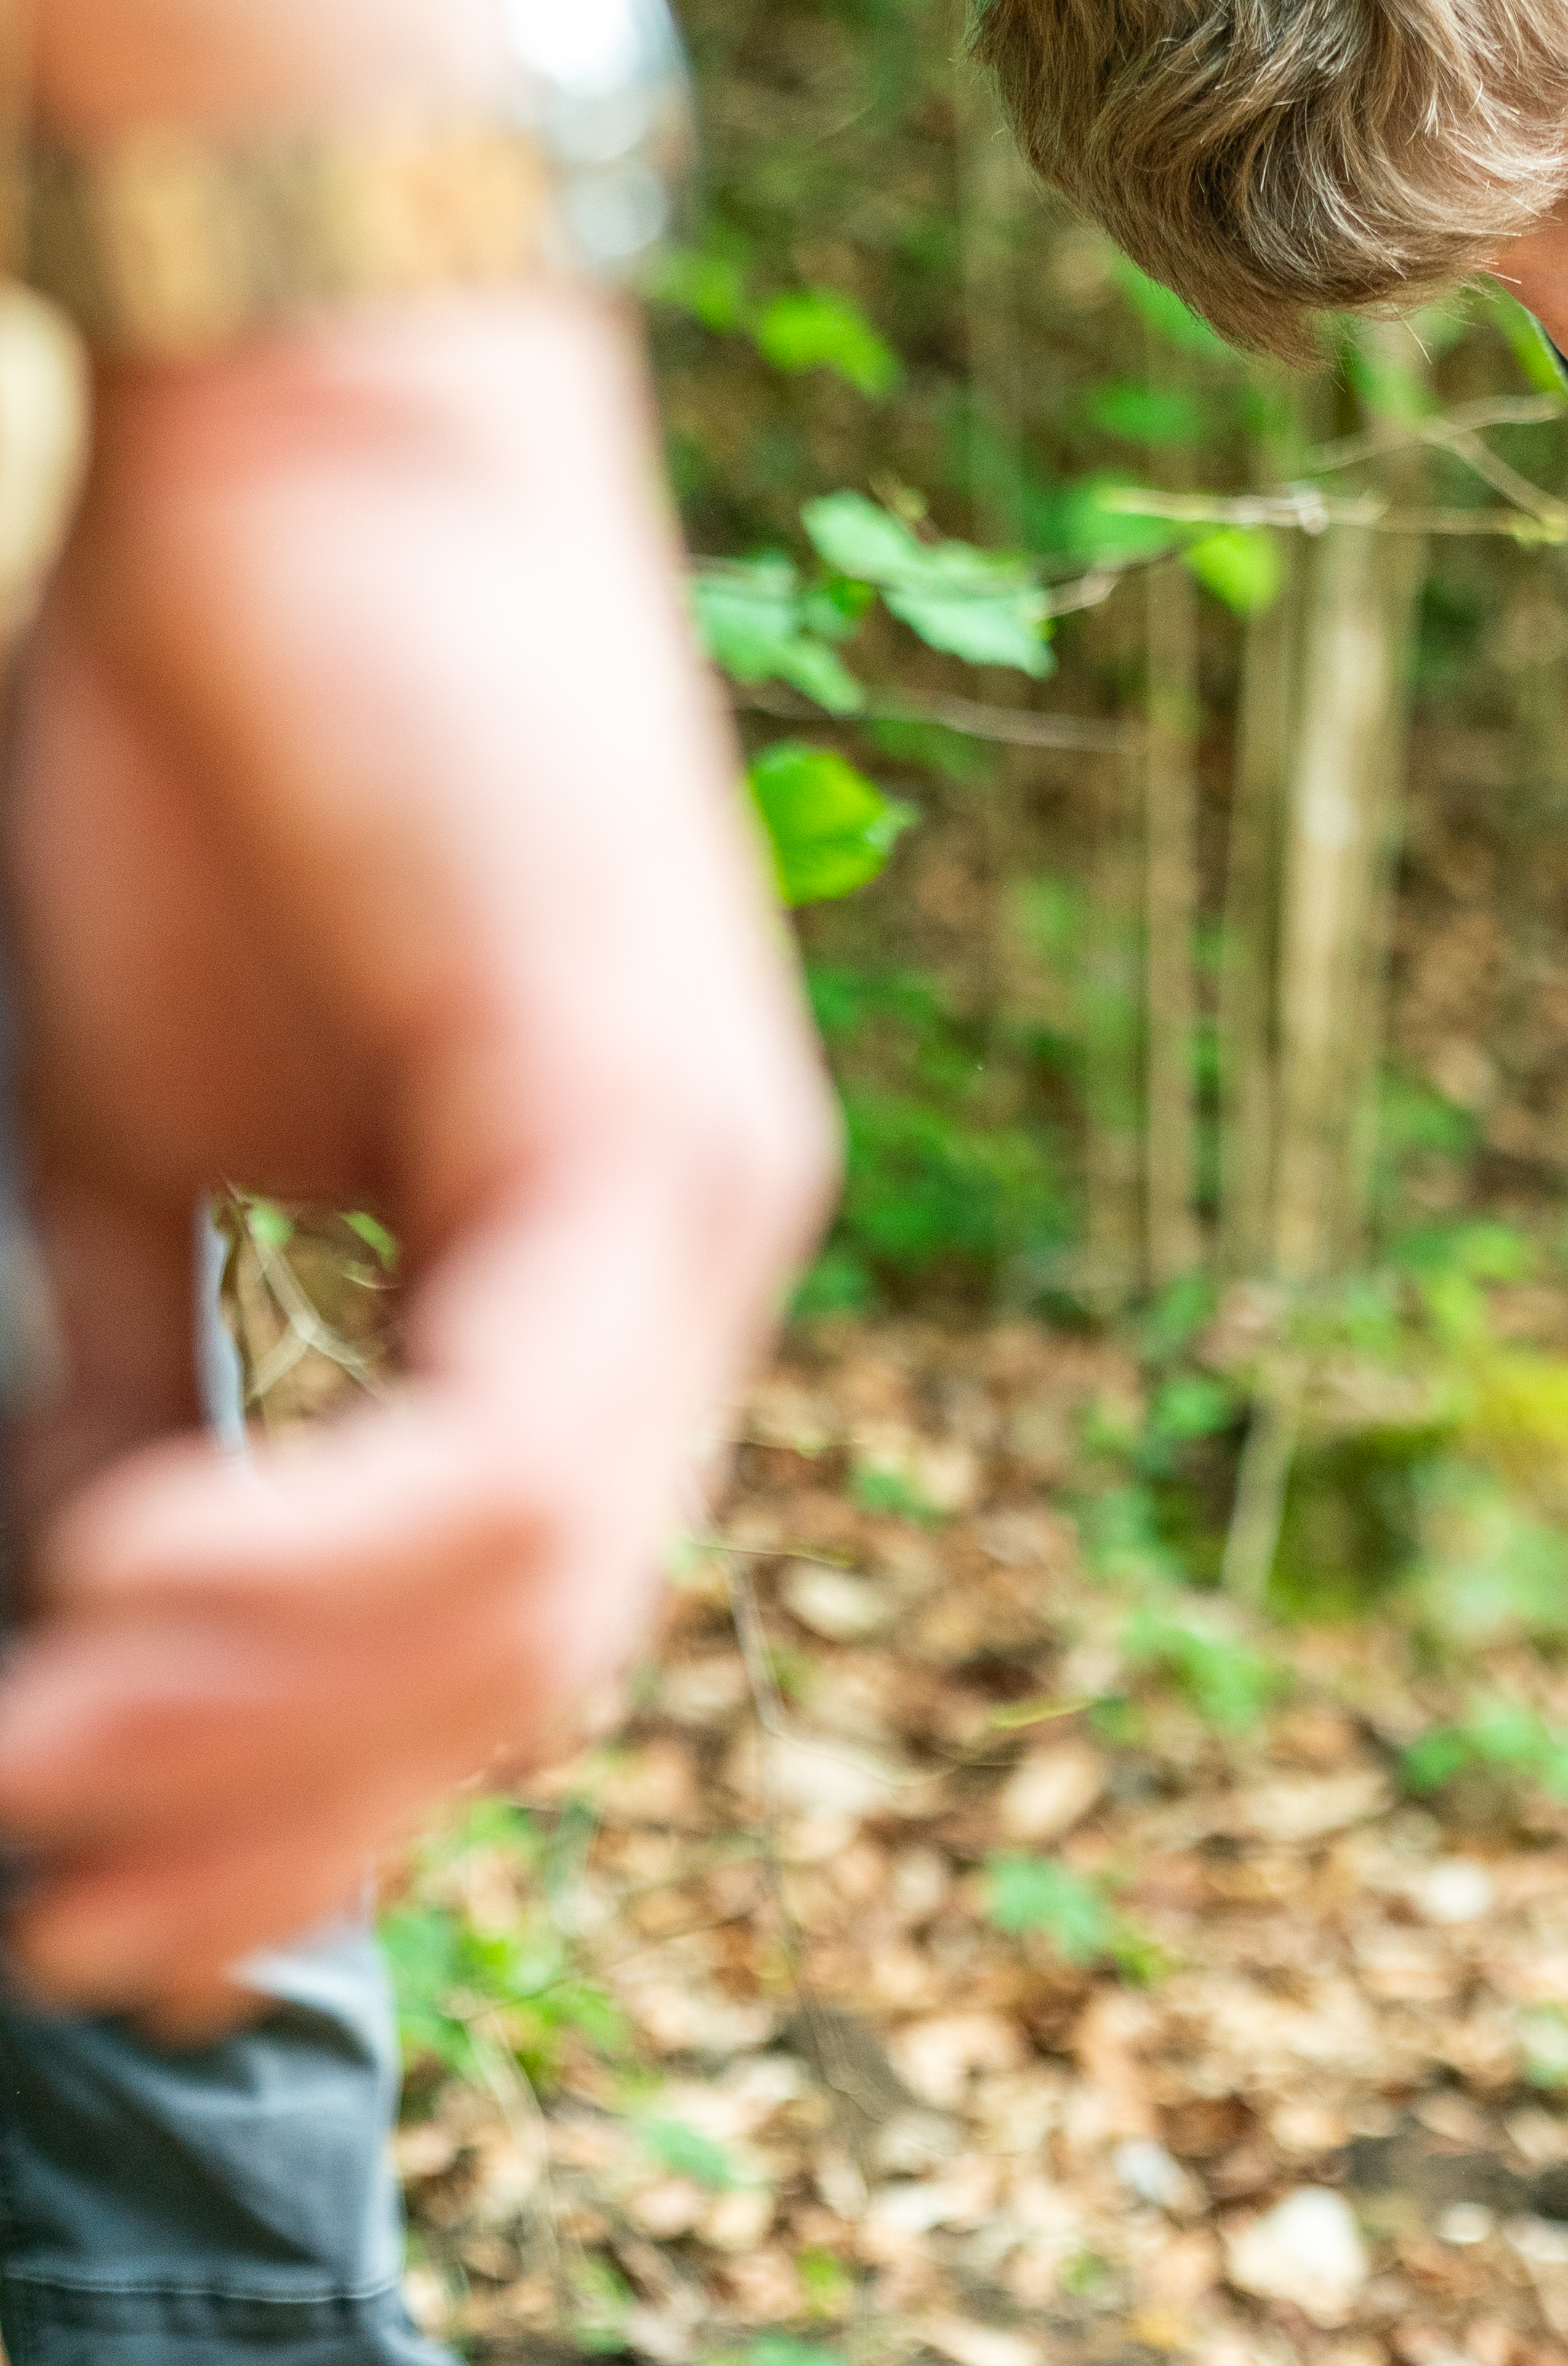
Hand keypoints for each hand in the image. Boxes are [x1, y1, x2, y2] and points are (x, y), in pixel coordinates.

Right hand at [0, 288, 837, 2013]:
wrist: (291, 430)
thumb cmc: (200, 731)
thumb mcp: (127, 1122)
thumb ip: (126, 1360)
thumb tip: (58, 1603)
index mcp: (591, 1274)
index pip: (493, 1632)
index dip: (310, 1808)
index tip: (108, 1928)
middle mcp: (694, 1261)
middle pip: (527, 1666)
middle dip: (286, 1824)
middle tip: (65, 1935)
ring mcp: (704, 1197)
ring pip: (531, 1592)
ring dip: (273, 1721)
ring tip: (45, 1777)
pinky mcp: (653, 1118)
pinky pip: (518, 1436)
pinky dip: (324, 1555)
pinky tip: (120, 1594)